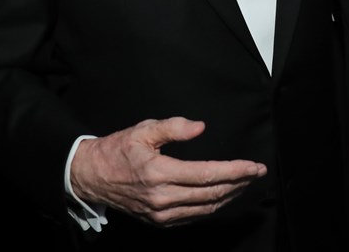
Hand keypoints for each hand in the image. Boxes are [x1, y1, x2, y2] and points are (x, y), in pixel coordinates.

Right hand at [70, 117, 266, 226]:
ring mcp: (161, 214)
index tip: (254, 166)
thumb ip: (173, 128)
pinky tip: (223, 196)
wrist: (92, 177)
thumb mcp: (143, 130)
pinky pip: (193, 216)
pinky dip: (212, 206)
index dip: (235, 171)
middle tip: (257, 173)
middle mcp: (162, 198)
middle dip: (239, 183)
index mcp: (160, 174)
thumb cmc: (117, 150)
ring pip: (205, 208)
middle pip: (211, 194)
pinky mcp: (159, 221)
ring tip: (246, 183)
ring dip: (229, 196)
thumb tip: (200, 127)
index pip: (207, 175)